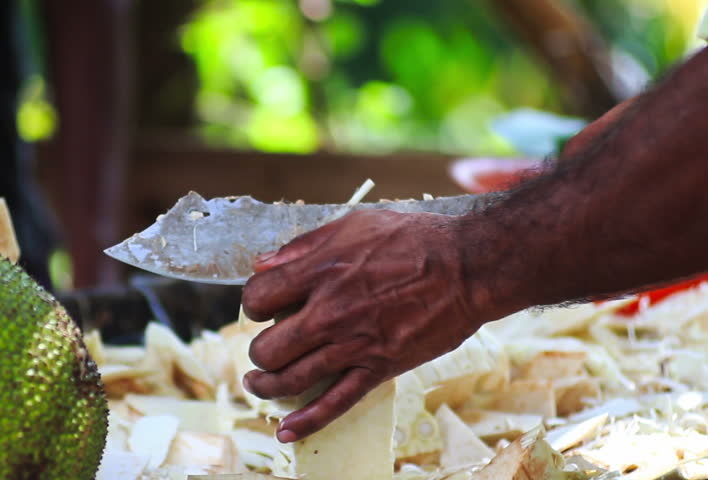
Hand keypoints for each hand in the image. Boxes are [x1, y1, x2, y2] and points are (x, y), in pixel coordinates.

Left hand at [241, 210, 489, 442]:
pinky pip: (336, 403)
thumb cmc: (413, 239)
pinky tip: (287, 431)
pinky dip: (307, 422)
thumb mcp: (354, 223)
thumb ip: (303, 245)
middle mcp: (330, 312)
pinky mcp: (378, 368)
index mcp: (320, 272)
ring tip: (259, 383)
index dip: (252, 302)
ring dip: (267, 386)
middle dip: (258, 350)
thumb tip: (261, 263)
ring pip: (291, 380)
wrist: (467, 267)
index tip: (263, 305)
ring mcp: (354, 344)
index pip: (258, 297)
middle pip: (267, 348)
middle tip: (268, 344)